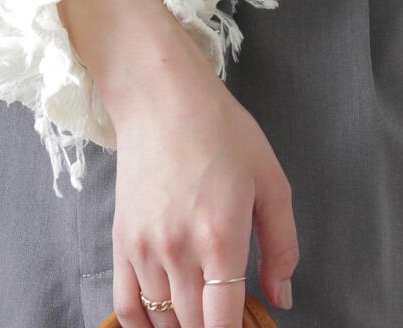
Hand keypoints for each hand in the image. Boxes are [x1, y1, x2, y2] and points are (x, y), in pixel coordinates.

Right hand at [106, 43, 298, 326]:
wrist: (162, 97)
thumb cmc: (221, 130)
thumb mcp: (271, 180)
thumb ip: (281, 247)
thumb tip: (281, 298)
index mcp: (221, 236)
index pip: (223, 324)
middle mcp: (178, 251)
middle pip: (195, 327)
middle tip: (234, 313)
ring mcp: (144, 249)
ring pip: (163, 322)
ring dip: (185, 327)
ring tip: (206, 311)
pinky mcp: (121, 242)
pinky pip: (126, 307)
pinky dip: (144, 326)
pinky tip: (165, 322)